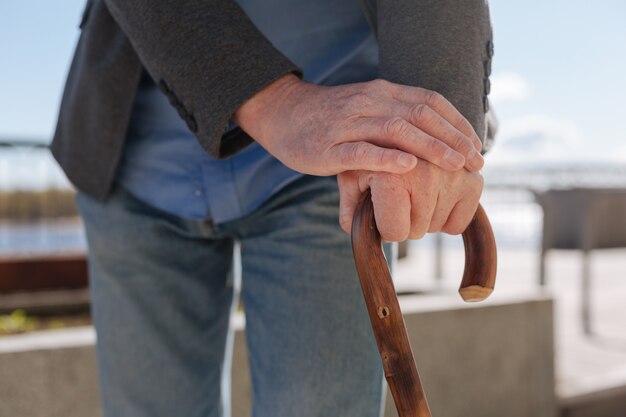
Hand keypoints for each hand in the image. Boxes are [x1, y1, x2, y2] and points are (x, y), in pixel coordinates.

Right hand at [234, 74, 483, 175]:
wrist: (282, 113)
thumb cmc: (329, 119)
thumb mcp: (366, 109)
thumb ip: (394, 117)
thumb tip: (432, 138)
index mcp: (382, 93)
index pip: (429, 101)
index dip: (457, 122)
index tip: (477, 144)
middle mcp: (370, 102)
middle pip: (420, 115)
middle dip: (453, 138)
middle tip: (475, 160)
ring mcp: (349, 124)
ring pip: (396, 130)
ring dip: (430, 147)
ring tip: (454, 165)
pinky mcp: (329, 147)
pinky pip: (361, 150)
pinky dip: (387, 158)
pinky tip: (408, 167)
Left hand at [337, 160, 483, 241]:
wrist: (405, 130)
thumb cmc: (372, 160)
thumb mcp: (352, 180)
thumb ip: (350, 208)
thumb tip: (352, 229)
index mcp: (391, 176)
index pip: (395, 232)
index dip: (385, 227)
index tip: (382, 211)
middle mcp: (425, 173)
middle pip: (416, 231)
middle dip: (405, 221)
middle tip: (399, 195)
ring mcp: (452, 175)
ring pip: (437, 227)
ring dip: (425, 217)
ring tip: (416, 190)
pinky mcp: (473, 178)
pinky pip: (459, 223)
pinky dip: (449, 217)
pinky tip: (435, 196)